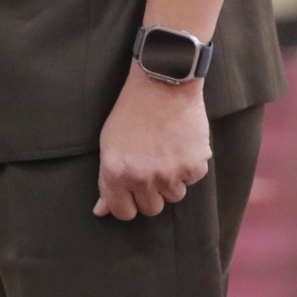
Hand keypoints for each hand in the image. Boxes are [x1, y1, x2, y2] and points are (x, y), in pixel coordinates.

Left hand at [93, 69, 209, 219]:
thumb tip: (102, 211)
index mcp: (117, 174)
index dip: (129, 202)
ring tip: (167, 152)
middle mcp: (143, 178)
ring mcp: (170, 174)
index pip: (124, 213)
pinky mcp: (194, 165)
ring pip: (174, 196)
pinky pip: (193, 179)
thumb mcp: (109, 143)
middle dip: (151, 193)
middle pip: (152, 209)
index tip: (133, 191)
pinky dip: (189, 166)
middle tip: (152, 167)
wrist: (162, 83)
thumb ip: (107, 181)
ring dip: (172, 180)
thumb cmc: (132, 111)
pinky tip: (181, 144)